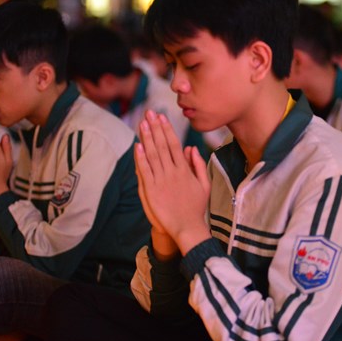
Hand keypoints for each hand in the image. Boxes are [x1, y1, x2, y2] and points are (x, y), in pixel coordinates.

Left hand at [134, 110, 210, 254]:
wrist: (187, 228)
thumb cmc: (196, 208)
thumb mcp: (204, 185)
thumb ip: (198, 165)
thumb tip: (191, 148)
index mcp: (185, 170)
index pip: (174, 144)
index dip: (167, 130)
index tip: (161, 117)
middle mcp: (173, 172)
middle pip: (162, 145)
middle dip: (155, 128)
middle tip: (149, 113)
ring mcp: (161, 181)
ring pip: (153, 155)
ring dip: (147, 138)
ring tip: (142, 123)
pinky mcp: (152, 190)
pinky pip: (145, 171)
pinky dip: (140, 158)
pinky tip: (137, 146)